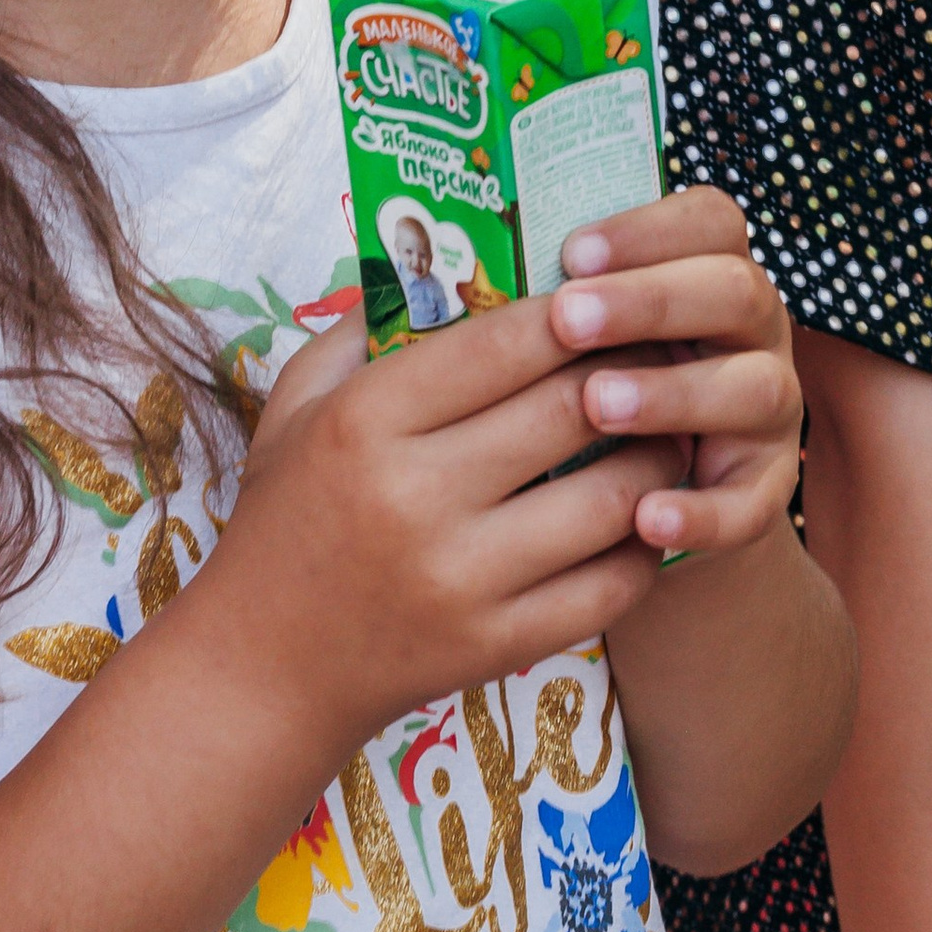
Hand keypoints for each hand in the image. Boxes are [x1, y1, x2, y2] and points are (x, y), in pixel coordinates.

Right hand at [212, 288, 689, 753]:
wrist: (265, 669)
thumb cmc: (286, 519)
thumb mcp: (296, 407)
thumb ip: (363, 330)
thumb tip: (451, 262)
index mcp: (365, 421)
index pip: (508, 341)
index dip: (577, 312)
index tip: (609, 300)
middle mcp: (415, 495)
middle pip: (574, 409)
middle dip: (633, 375)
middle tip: (661, 358)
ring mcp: (461, 577)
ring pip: (613, 497)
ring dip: (657, 458)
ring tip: (667, 434)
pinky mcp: (497, 644)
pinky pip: (612, 585)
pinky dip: (646, 544)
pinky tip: (646, 516)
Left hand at [553, 187, 804, 558]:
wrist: (644, 500)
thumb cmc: (595, 385)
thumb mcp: (587, 338)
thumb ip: (562, 305)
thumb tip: (477, 273)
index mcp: (711, 273)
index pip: (711, 222)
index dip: (650, 230)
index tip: (571, 253)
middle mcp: (754, 332)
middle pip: (736, 292)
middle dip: (650, 302)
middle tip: (569, 319)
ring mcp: (770, 410)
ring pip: (755, 388)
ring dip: (675, 393)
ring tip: (598, 405)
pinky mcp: (764, 489)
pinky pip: (752, 502)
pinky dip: (703, 512)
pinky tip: (645, 518)